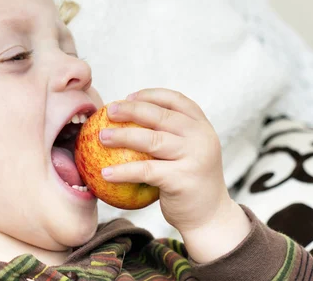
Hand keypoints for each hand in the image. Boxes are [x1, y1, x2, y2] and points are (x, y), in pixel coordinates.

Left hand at [99, 88, 249, 261]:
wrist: (210, 217)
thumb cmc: (189, 181)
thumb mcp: (188, 152)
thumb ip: (170, 135)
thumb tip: (127, 118)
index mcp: (201, 126)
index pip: (176, 100)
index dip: (150, 95)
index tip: (127, 97)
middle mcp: (201, 138)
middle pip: (160, 116)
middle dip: (131, 110)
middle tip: (108, 111)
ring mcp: (194, 158)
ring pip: (151, 140)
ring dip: (122, 136)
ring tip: (101, 137)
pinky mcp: (182, 179)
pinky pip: (145, 171)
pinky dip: (123, 171)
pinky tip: (105, 173)